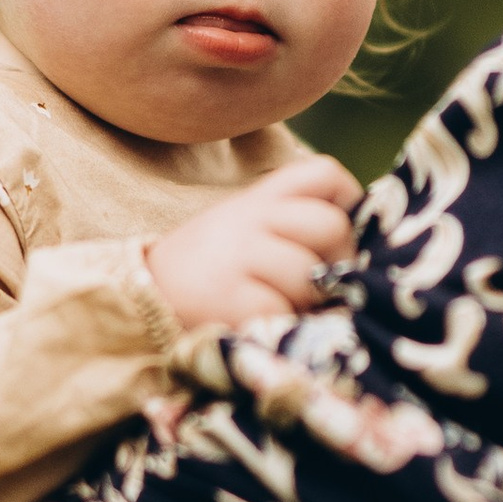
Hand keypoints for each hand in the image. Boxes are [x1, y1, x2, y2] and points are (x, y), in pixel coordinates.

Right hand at [146, 153, 361, 333]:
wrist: (141, 301)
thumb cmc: (210, 272)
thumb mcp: (245, 231)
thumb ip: (292, 227)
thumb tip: (361, 251)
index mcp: (258, 198)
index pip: (323, 174)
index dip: (349, 203)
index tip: (338, 237)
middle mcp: (248, 218)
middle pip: (330, 226)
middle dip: (337, 263)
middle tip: (317, 287)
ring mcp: (236, 255)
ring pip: (310, 275)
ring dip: (304, 303)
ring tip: (278, 308)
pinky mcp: (228, 297)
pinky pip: (281, 311)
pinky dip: (276, 326)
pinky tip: (255, 325)